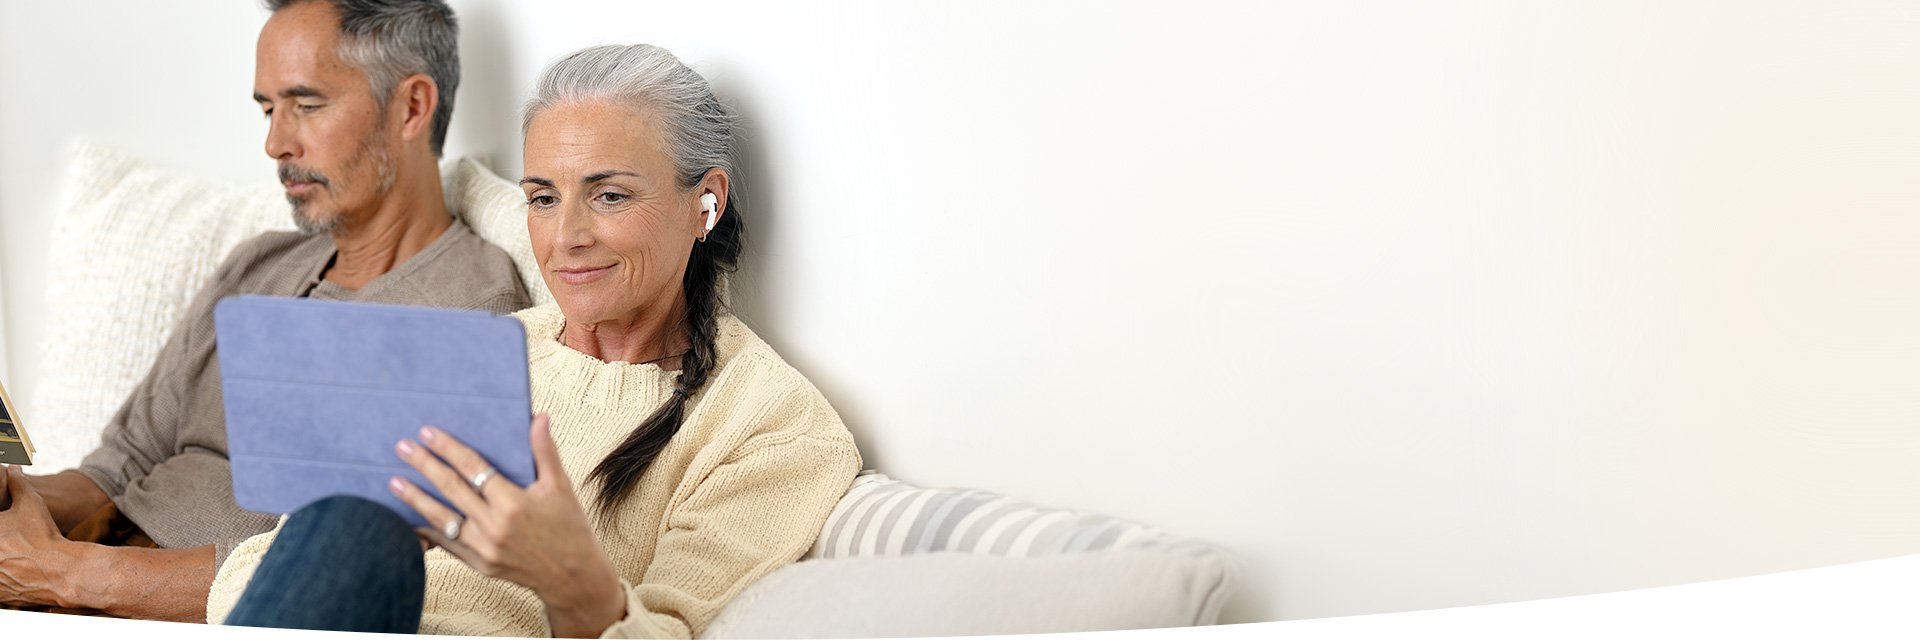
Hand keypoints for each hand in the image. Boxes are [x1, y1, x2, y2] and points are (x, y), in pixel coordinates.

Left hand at [0, 466, 85, 607]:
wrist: (59, 570)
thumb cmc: (43, 536)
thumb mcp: (31, 504)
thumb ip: (18, 484)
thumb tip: (14, 468)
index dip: (2, 526)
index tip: (6, 529)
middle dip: (2, 541)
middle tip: (9, 541)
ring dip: (2, 558)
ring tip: (12, 555)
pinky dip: (4, 576)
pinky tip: (13, 568)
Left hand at [389, 414, 625, 636]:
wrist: (572, 576)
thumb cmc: (569, 527)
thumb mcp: (561, 486)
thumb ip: (544, 451)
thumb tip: (538, 417)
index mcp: (514, 502)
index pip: (473, 467)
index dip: (449, 448)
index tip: (428, 432)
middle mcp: (495, 526)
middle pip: (451, 489)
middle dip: (424, 465)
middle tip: (402, 447)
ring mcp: (483, 548)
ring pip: (442, 518)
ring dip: (415, 498)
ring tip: (394, 482)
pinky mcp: (479, 564)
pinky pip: (446, 544)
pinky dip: (427, 530)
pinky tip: (409, 518)